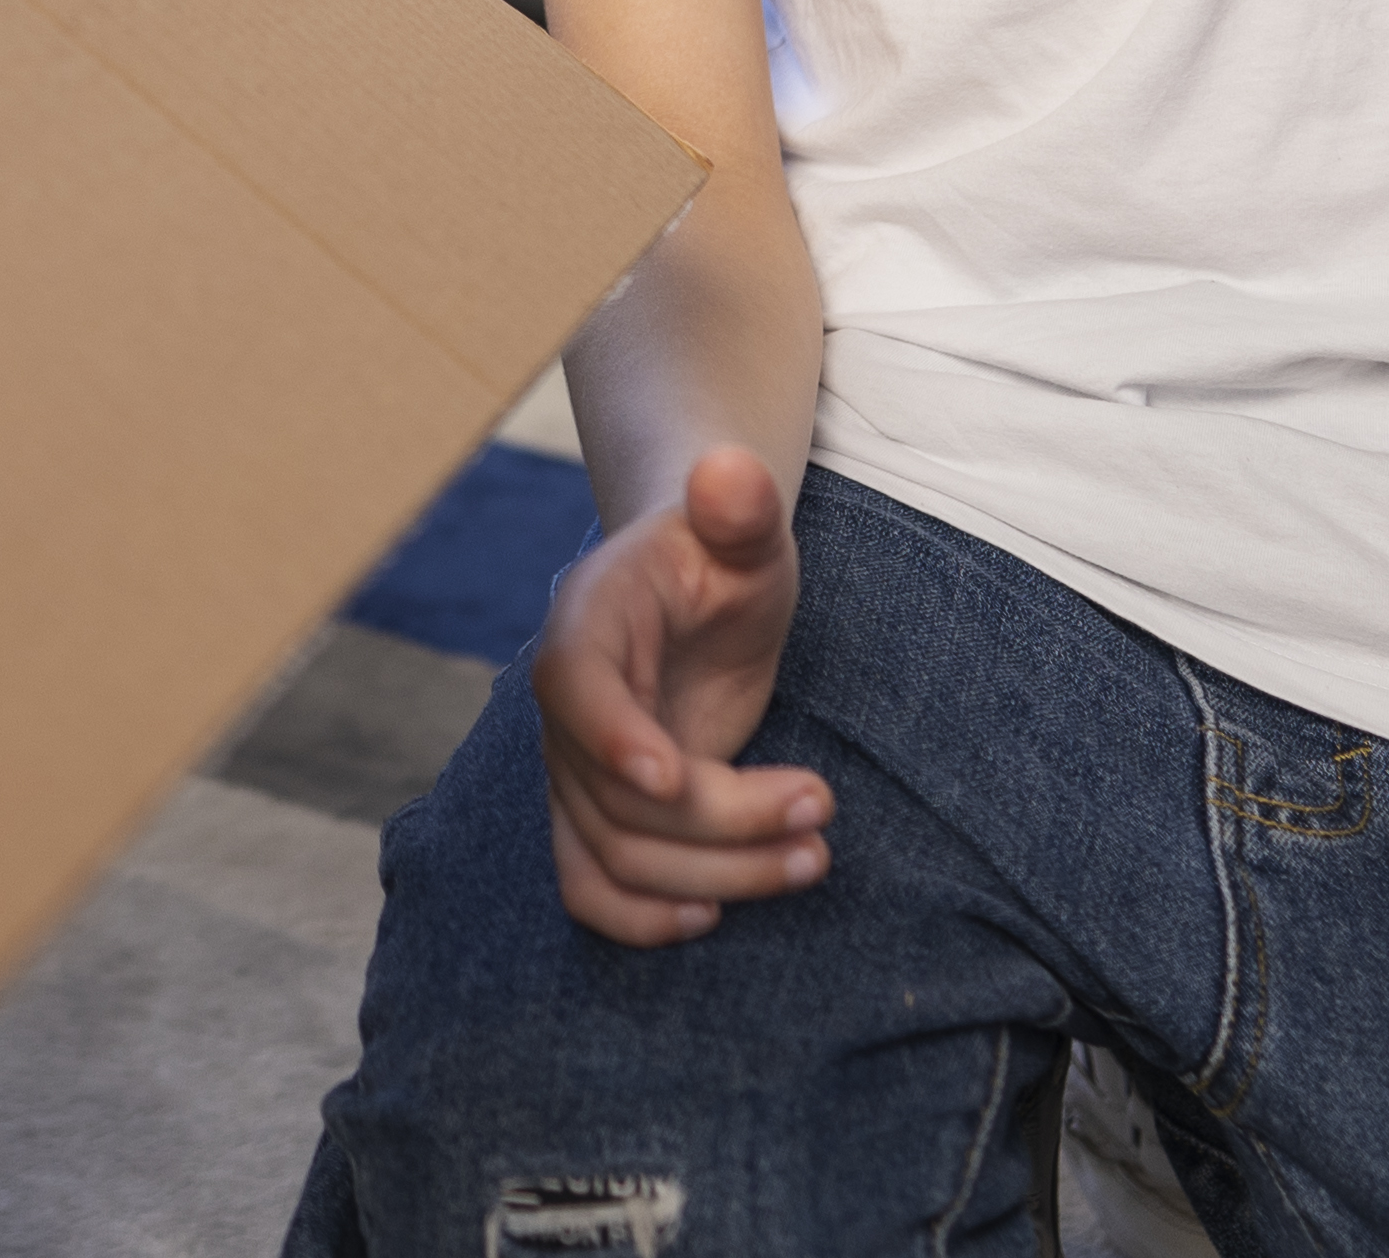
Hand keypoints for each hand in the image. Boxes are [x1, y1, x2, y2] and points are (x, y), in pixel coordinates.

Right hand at [533, 447, 833, 944]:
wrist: (693, 591)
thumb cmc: (720, 556)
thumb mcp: (744, 527)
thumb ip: (738, 505)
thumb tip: (728, 468)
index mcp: (588, 624)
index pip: (576, 687)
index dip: (614, 737)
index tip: (676, 777)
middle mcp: (566, 707)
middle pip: (616, 797)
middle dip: (726, 820)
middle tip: (823, 803)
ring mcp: (574, 770)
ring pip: (616, 858)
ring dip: (717, 876)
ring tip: (813, 854)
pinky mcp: (597, 816)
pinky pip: (589, 890)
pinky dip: (640, 920)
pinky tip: (717, 914)